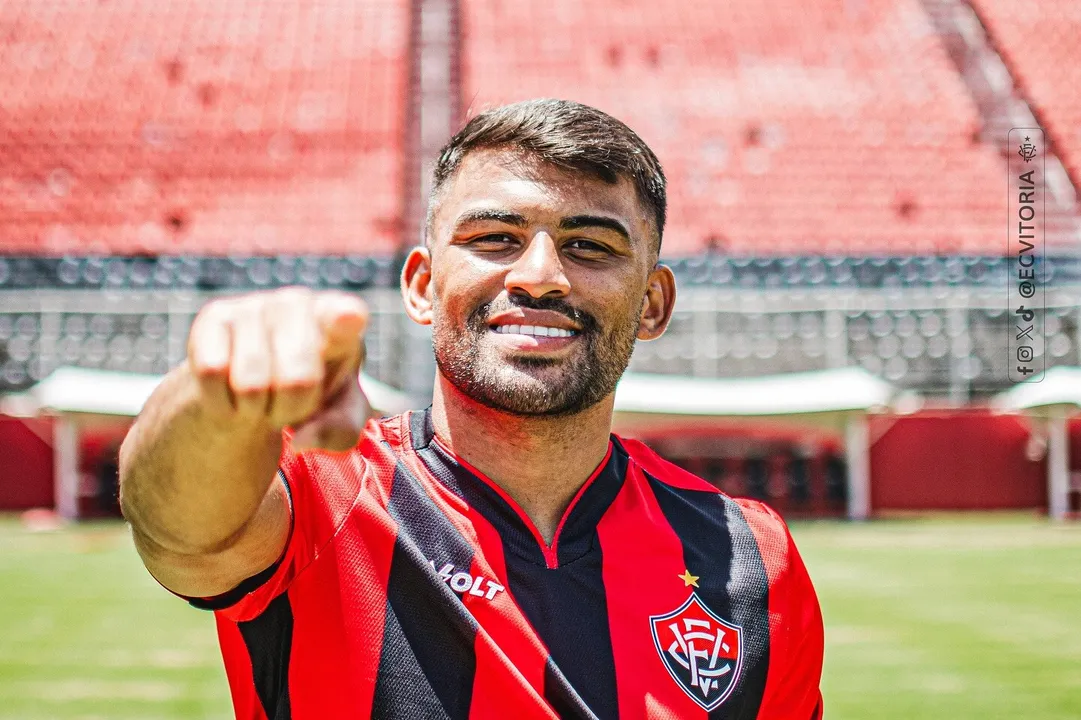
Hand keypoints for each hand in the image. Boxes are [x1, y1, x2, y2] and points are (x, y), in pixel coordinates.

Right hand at [186, 287, 369, 451]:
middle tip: (289, 403)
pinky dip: (222, 399)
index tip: (349, 317)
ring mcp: (255, 304)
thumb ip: (337, 432)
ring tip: (263, 395)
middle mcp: (299, 303)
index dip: (345, 317)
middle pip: (297, 381)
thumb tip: (300, 441)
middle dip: (292, 410)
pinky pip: (212, 373)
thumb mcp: (338, 419)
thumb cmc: (313, 395)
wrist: (261, 386)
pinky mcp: (214, 315)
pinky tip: (232, 388)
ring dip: (256, 408)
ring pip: (250, 383)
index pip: (347, 315)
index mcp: (342, 322)